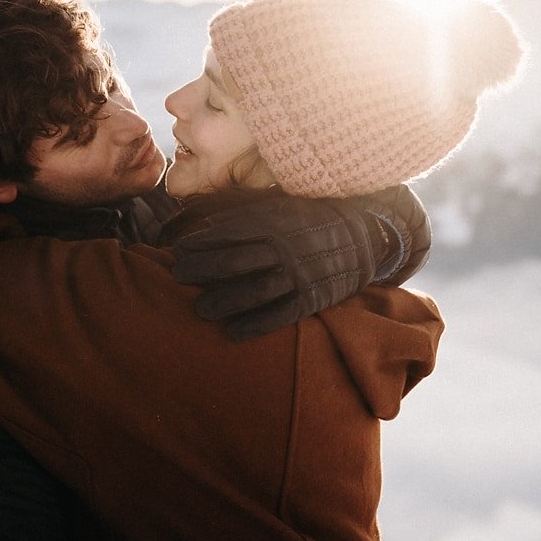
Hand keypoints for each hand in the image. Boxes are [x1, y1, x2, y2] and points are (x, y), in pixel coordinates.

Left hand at [171, 195, 377, 340]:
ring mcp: (300, 275)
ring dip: (223, 302)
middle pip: (236, 262)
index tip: (179, 250)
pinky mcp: (312, 299)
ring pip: (254, 291)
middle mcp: (286, 248)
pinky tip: (232, 332)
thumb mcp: (282, 207)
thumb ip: (247, 215)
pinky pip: (279, 315)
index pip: (230, 232)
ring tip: (200, 309)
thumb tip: (206, 225)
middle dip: (202, 269)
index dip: (201, 243)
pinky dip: (255, 325)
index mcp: (276, 222)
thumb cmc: (311, 221)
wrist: (363, 237)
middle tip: (178, 276)